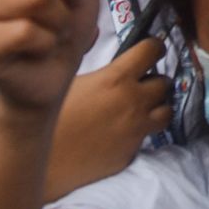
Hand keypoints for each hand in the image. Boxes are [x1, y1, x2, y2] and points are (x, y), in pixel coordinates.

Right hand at [44, 37, 171, 198]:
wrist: (42, 162)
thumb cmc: (50, 119)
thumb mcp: (71, 81)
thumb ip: (99, 69)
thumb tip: (113, 57)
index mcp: (116, 79)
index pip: (153, 50)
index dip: (153, 47)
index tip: (151, 49)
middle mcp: (133, 102)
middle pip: (164, 82)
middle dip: (153, 80)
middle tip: (139, 84)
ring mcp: (136, 129)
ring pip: (166, 111)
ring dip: (156, 107)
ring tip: (139, 108)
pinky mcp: (132, 153)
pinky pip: (146, 136)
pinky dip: (140, 131)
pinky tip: (120, 132)